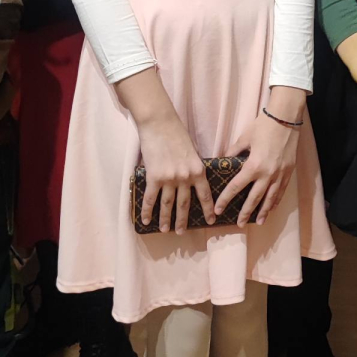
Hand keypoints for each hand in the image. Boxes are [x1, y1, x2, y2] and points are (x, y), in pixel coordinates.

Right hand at [115, 67, 215, 232]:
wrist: (160, 123)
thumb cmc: (177, 133)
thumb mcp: (192, 151)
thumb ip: (193, 167)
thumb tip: (193, 181)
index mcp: (198, 170)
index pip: (204, 195)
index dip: (208, 209)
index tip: (211, 220)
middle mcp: (185, 177)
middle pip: (184, 204)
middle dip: (183, 220)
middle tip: (182, 232)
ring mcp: (169, 178)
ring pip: (167, 204)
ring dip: (165, 219)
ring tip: (165, 230)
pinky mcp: (154, 177)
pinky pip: (150, 199)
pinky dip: (148, 211)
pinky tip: (146, 220)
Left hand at [215, 87, 304, 226]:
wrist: (285, 118)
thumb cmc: (263, 126)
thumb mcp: (245, 138)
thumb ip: (234, 152)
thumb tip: (223, 160)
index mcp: (253, 166)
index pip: (236, 187)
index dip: (226, 200)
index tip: (218, 210)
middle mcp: (267, 174)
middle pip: (254, 198)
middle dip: (246, 212)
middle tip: (239, 224)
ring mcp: (280, 174)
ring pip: (271, 198)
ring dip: (264, 211)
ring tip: (258, 222)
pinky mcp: (289, 171)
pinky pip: (282, 190)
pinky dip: (276, 200)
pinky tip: (273, 207)